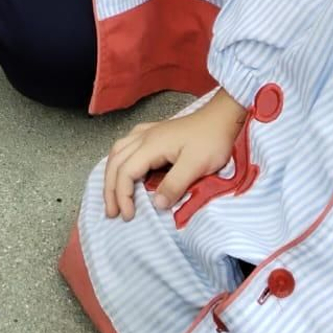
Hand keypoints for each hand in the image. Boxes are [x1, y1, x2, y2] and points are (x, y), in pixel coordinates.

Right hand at [102, 89, 248, 219]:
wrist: (222, 117)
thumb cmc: (211, 140)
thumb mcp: (196, 165)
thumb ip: (175, 185)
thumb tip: (156, 204)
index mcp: (151, 145)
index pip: (126, 172)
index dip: (122, 195)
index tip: (129, 216)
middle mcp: (144, 136)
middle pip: (116, 162)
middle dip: (110, 188)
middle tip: (111, 212)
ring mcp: (148, 132)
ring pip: (118, 151)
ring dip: (111, 174)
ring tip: (112, 194)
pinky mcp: (155, 131)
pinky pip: (126, 144)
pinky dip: (119, 160)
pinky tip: (124, 166)